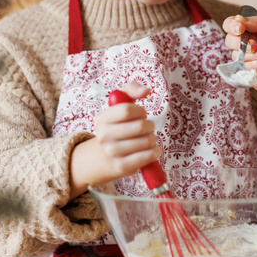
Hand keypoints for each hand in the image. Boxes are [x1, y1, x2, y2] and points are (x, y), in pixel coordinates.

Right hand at [68, 81, 159, 196]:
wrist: (106, 156)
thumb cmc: (119, 126)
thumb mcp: (121, 104)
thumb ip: (132, 90)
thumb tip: (146, 91)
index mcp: (101, 119)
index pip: (126, 110)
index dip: (140, 111)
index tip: (141, 114)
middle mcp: (103, 136)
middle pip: (140, 126)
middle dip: (149, 125)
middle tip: (146, 128)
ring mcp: (112, 153)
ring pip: (146, 141)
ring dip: (153, 139)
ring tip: (147, 139)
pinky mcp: (122, 167)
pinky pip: (147, 157)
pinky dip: (155, 152)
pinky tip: (151, 150)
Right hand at [221, 14, 256, 100]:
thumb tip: (240, 19)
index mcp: (253, 31)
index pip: (232, 25)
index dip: (232, 25)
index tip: (240, 28)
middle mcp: (247, 46)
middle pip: (229, 40)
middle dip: (240, 41)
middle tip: (255, 44)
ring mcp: (247, 61)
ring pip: (235, 55)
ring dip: (249, 54)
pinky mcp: (248, 75)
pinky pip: (242, 70)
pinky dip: (252, 65)